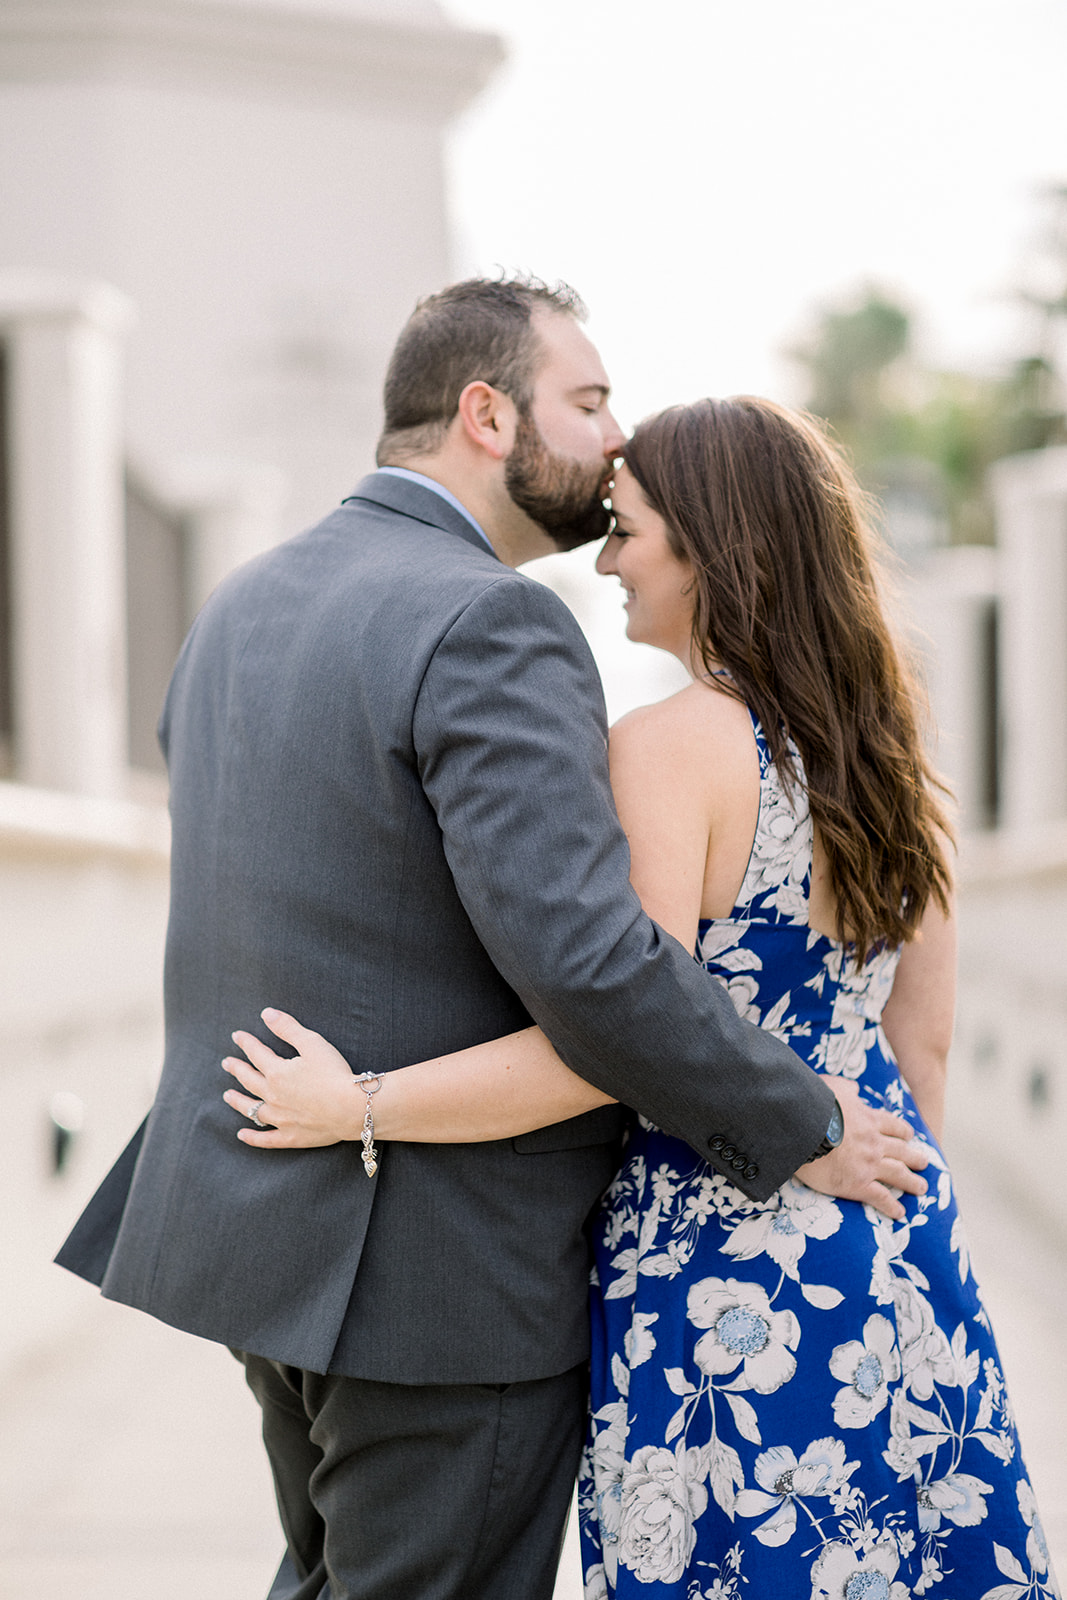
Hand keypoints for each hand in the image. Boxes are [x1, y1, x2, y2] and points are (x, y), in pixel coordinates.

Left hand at [222, 1007, 362, 1147]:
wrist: (351, 1108)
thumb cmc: (334, 1073)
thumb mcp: (312, 1043)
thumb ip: (288, 1028)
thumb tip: (267, 1014)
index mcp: (277, 1072)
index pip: (256, 1053)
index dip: (246, 1043)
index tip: (237, 1036)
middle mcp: (273, 1095)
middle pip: (249, 1080)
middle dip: (236, 1069)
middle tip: (227, 1063)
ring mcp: (280, 1118)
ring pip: (252, 1109)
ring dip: (238, 1101)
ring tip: (227, 1096)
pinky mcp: (290, 1136)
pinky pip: (266, 1139)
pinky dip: (252, 1137)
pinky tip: (242, 1135)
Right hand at [795, 1077, 928, 1220]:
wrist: (801, 1126)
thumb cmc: (814, 1104)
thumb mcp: (834, 1086)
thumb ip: (847, 1088)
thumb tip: (855, 1088)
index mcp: (869, 1119)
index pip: (894, 1126)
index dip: (903, 1132)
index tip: (909, 1136)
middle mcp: (874, 1142)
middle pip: (902, 1151)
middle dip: (915, 1157)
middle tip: (924, 1162)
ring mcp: (869, 1164)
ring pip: (898, 1174)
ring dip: (912, 1182)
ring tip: (921, 1187)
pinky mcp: (858, 1184)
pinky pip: (881, 1197)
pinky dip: (891, 1206)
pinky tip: (900, 1213)